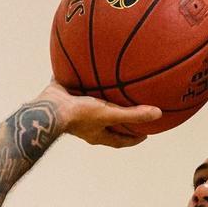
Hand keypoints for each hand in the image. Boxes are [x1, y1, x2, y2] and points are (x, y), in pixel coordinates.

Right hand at [38, 82, 161, 147]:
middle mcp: (86, 125)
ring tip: (109, 88)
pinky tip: (83, 65)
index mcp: (97, 134)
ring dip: (99, 99)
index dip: (133, 139)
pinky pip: (73, 86)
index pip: (120, 141)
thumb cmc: (80, 115)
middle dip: (118, 120)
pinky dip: (79, 78)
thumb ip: (133, 115)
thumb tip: (158, 114)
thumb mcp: (110, 114)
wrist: (49, 108)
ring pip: (90, 106)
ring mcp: (74, 111)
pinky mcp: (63, 96)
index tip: (145, 135)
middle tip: (131, 112)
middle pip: (106, 124)